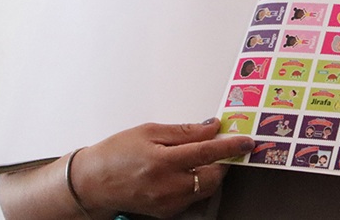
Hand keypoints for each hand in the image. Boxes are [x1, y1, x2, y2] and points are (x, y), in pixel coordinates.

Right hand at [74, 118, 252, 218]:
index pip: (207, 153)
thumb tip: (211, 128)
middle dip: (223, 161)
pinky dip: (197, 184)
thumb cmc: (116, 153)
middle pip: (212, 176)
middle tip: (223, 146)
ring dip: (211, 173)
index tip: (246, 141)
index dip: (231, 146)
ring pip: (205, 189)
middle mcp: (167, 186)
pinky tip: (188, 172)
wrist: (93, 182)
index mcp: (162, 162)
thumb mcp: (149, 131)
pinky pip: (193, 198)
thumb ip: (184, 131)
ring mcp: (168, 203)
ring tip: (203, 157)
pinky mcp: (167, 212)